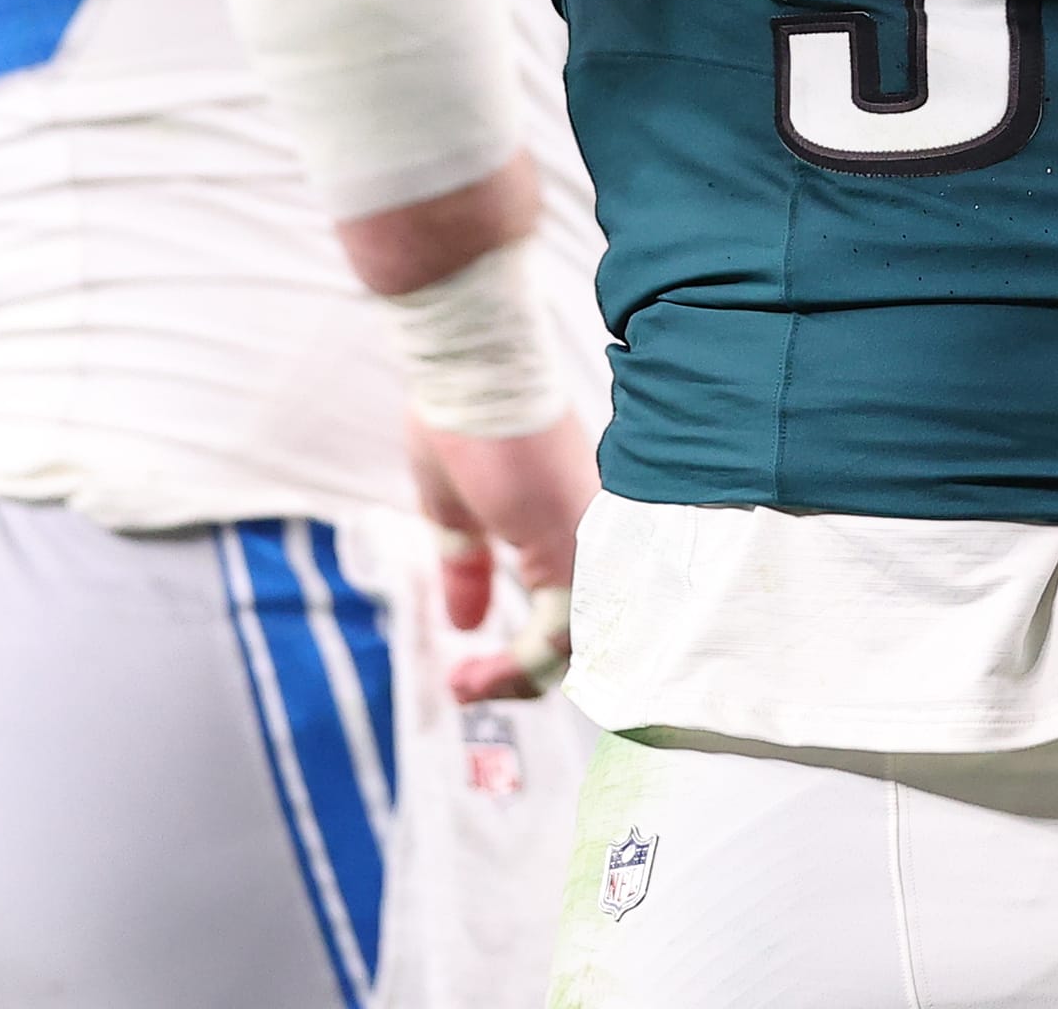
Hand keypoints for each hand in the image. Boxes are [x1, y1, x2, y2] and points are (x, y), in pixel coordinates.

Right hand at [406, 409, 592, 702]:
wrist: (470, 370)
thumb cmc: (464, 420)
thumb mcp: (457, 511)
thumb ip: (470, 568)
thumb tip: (465, 623)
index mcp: (579, 525)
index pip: (583, 609)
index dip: (535, 653)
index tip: (479, 672)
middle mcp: (599, 537)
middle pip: (590, 635)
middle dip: (527, 676)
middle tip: (470, 686)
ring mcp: (590, 541)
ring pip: (580, 643)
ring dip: (519, 679)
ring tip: (467, 685)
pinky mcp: (569, 543)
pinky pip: (559, 631)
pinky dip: (517, 667)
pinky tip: (474, 673)